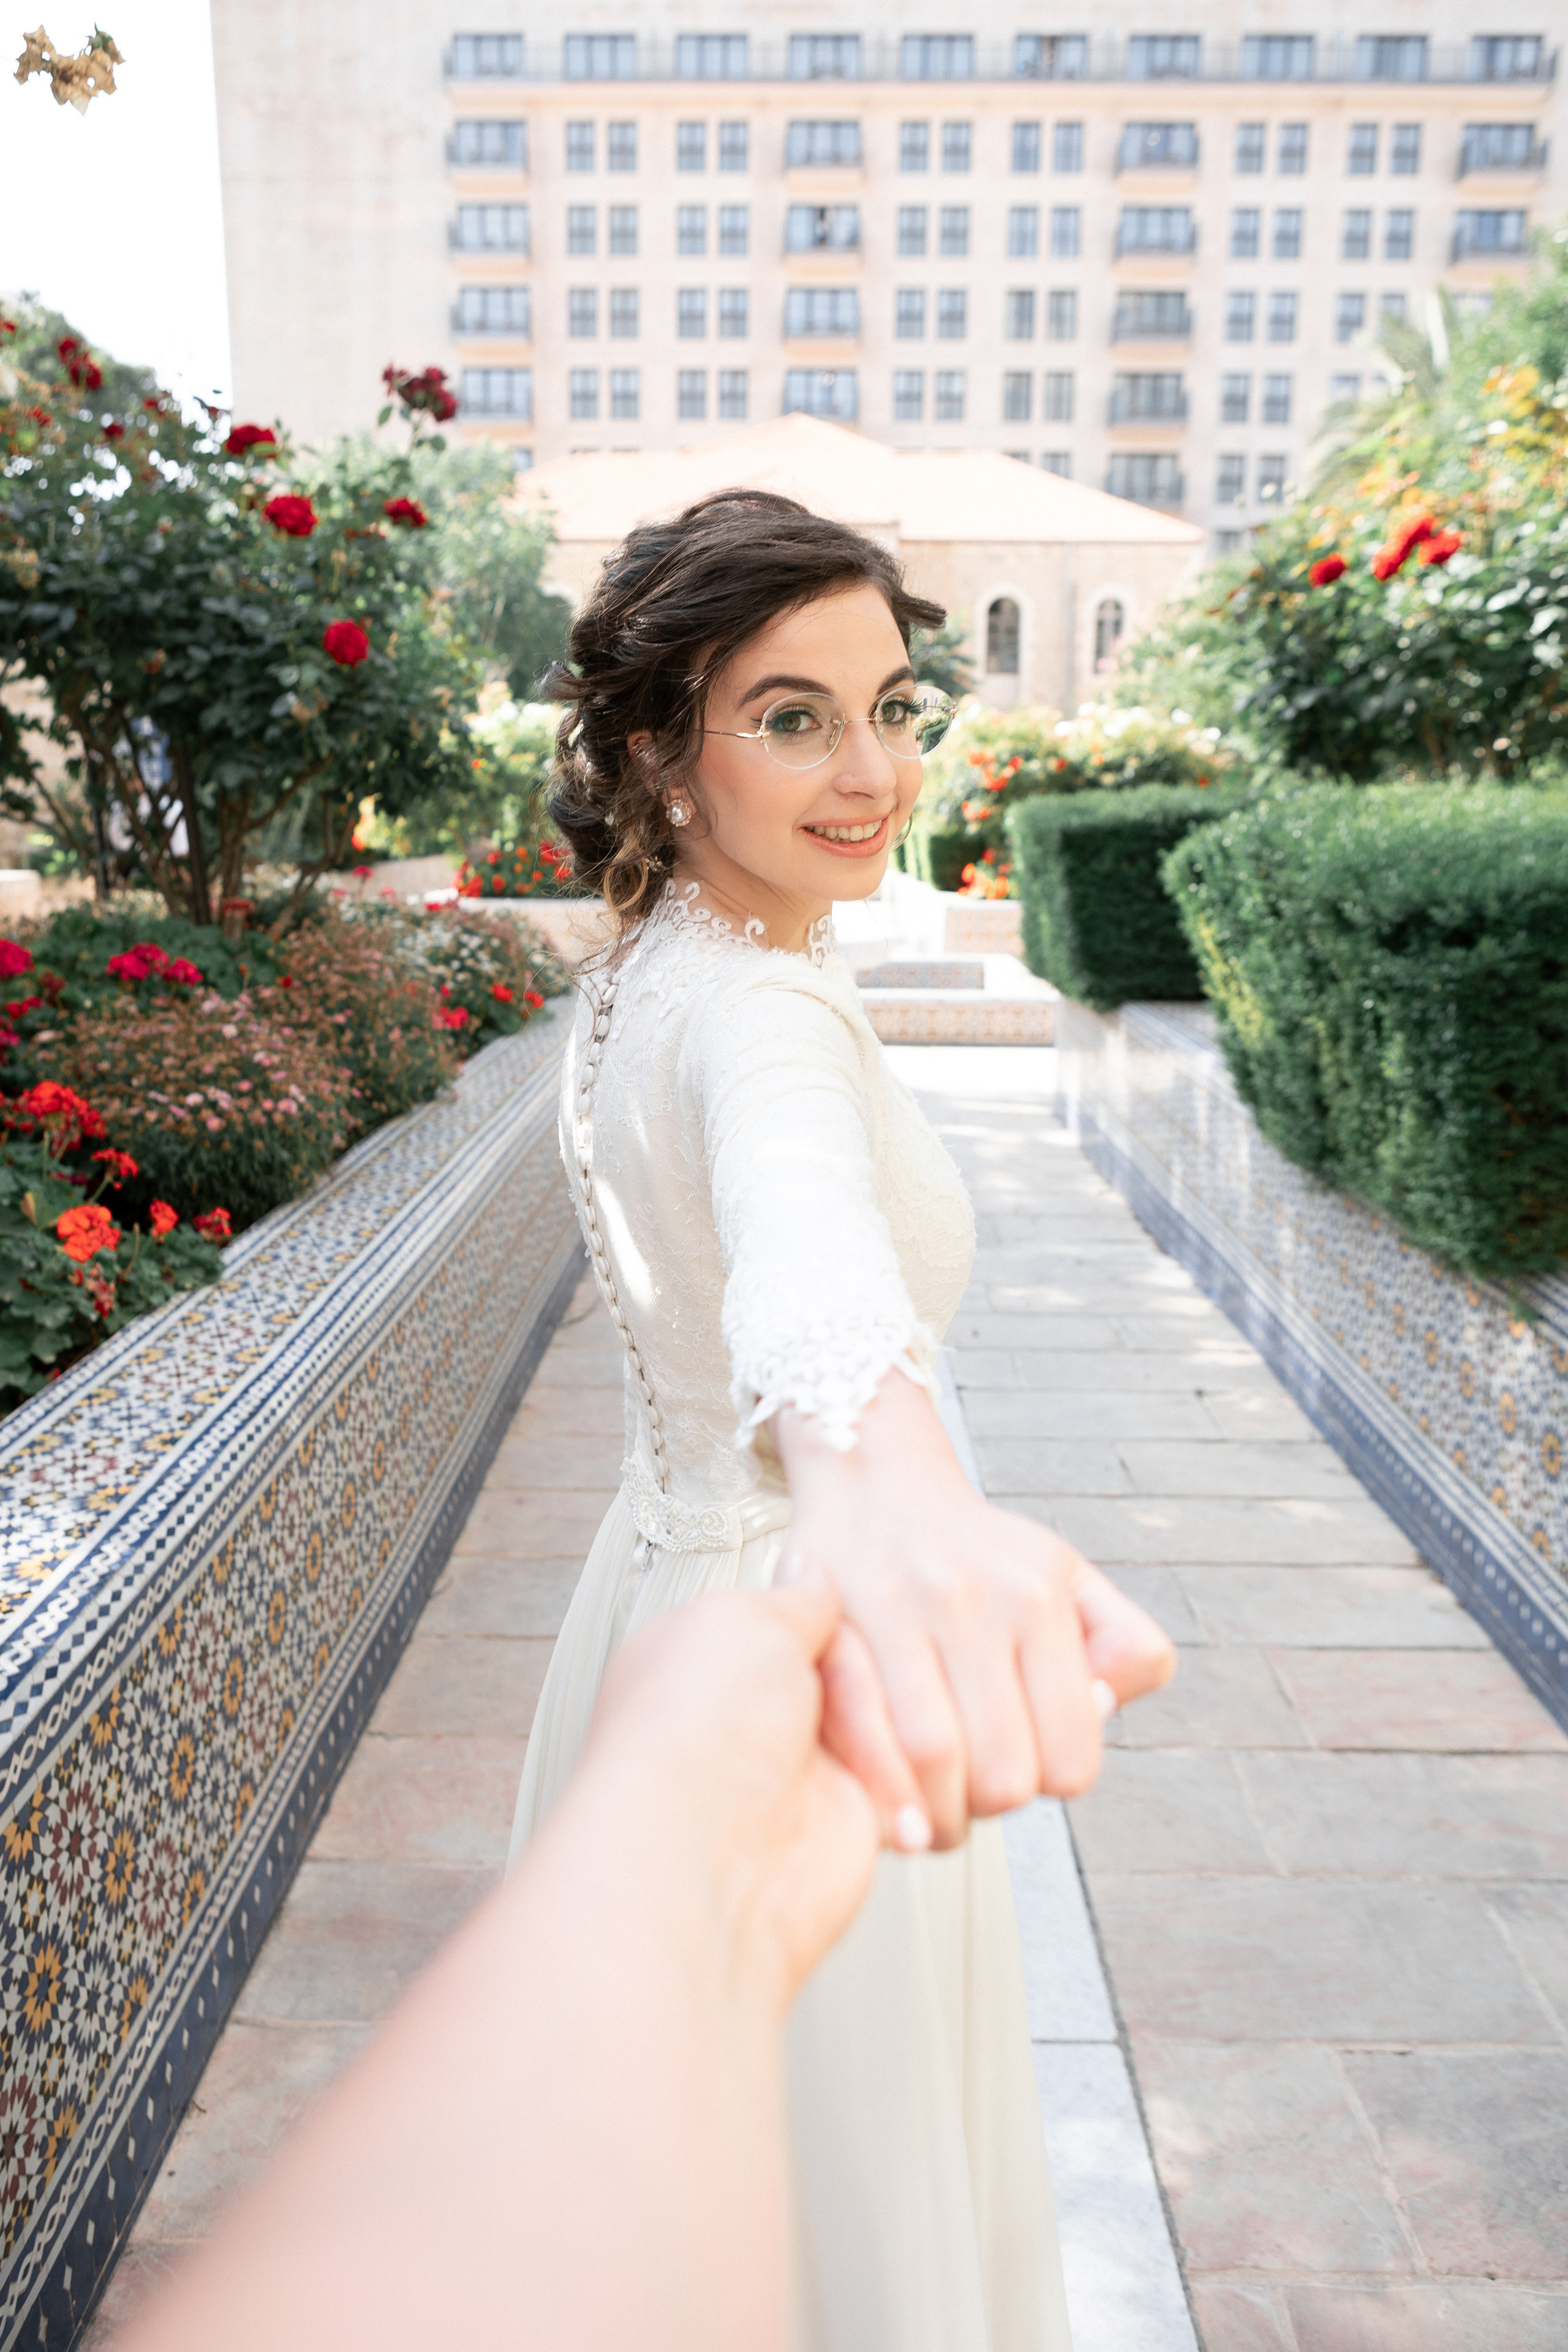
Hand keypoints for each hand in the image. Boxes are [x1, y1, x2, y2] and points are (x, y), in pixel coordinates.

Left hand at [583, 1573, 913, 2010]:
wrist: (707, 1861)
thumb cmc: (695, 1738)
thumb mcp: (744, 1621)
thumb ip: (795, 1600)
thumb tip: (814, 1580)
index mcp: (721, 1651)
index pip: (812, 1615)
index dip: (843, 1624)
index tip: (857, 1628)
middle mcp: (758, 1710)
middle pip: (863, 1668)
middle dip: (869, 1689)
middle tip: (836, 1708)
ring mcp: (803, 1765)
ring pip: (897, 1725)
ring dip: (893, 1746)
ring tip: (857, 1768)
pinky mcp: (848, 1818)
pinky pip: (911, 1788)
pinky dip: (909, 1800)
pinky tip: (890, 1808)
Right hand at [774, 1370, 1175, 1847]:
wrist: (871, 1480)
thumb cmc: (978, 1552)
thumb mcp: (1070, 1578)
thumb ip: (1126, 1645)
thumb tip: (1107, 1706)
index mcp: (1037, 1596)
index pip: (1070, 1756)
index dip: (1052, 1783)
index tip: (1028, 1766)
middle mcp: (971, 1599)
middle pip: (1001, 1773)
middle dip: (989, 1807)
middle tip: (970, 1792)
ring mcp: (895, 1610)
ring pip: (930, 1760)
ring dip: (931, 1812)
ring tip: (929, 1806)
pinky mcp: (829, 1621)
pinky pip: (857, 1729)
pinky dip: (875, 1781)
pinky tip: (884, 1793)